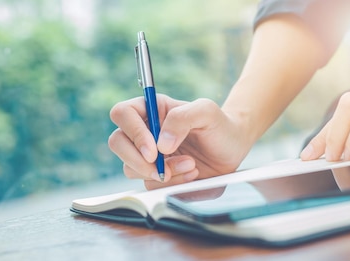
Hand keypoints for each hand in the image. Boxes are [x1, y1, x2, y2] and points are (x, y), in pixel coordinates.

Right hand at [108, 94, 251, 189]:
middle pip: (118, 143)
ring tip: (190, 165)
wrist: (232, 148)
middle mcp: (144, 130)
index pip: (122, 114)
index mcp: (151, 109)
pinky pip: (149, 184)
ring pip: (131, 168)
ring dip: (160, 173)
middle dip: (138, 160)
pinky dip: (171, 183)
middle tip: (162, 169)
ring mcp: (147, 154)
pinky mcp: (155, 173)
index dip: (133, 133)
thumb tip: (161, 144)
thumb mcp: (207, 112)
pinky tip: (191, 173)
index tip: (154, 150)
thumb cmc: (219, 125)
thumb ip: (183, 118)